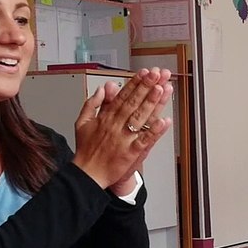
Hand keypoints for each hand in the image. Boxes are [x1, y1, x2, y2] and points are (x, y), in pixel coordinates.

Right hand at [72, 68, 173, 189]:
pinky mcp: (131, 153)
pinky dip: (155, 131)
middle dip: (146, 87)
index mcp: (105, 118)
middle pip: (133, 103)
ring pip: (140, 118)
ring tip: (161, 89)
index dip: (134, 83)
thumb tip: (103, 88)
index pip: (122, 96)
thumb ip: (93, 103)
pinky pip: (145, 140)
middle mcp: (115, 126)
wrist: (87, 174)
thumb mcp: (83, 122)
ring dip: (152, 103)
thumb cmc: (87, 149)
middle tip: (156, 74)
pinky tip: (164, 121)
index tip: (144, 73)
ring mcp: (124, 139)